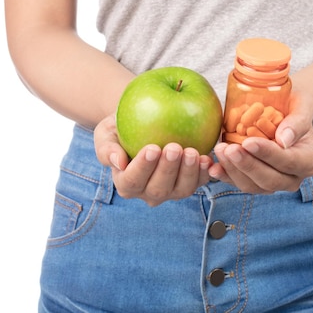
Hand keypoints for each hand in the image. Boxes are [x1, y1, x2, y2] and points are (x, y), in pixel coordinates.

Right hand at [94, 114, 213, 206]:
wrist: (142, 121)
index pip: (132, 181)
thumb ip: (107, 148)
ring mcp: (171, 190)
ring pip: (181, 190)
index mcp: (126, 183)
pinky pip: (199, 182)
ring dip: (189, 173)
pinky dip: (205, 172)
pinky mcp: (190, 182)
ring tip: (192, 152)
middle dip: (168, 170)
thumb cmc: (121, 127)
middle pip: (158, 189)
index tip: (152, 148)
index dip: (143, 168)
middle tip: (174, 148)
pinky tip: (207, 157)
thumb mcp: (106, 133)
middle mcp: (148, 192)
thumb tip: (118, 162)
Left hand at [210, 91, 312, 192]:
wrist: (282, 110)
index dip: (267, 154)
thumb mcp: (303, 104)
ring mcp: (273, 183)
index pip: (288, 162)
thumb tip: (284, 140)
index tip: (248, 142)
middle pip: (269, 180)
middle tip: (229, 148)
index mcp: (308, 160)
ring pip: (252, 186)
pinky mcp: (254, 181)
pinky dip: (224, 175)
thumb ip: (298, 121)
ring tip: (219, 149)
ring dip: (233, 170)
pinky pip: (238, 183)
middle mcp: (293, 177)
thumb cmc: (294, 105)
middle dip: (247, 165)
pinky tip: (212, 166)